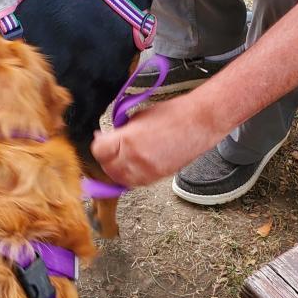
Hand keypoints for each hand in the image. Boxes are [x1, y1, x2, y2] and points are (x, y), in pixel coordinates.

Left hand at [90, 93, 219, 186]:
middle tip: (107, 149)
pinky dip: (130, 176)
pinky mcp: (158, 177)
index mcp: (128, 140)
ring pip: (120, 179)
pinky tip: (132, 165)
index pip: (99, 151)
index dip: (98, 144)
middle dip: (105, 158)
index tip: (100, 138)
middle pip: (108, 168)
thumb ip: (121, 130)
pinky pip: (135, 183)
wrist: (199, 123)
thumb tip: (109, 137)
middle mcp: (136, 159)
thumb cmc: (174, 114)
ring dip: (116, 170)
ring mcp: (147, 171)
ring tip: (119, 159)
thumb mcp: (139, 116)